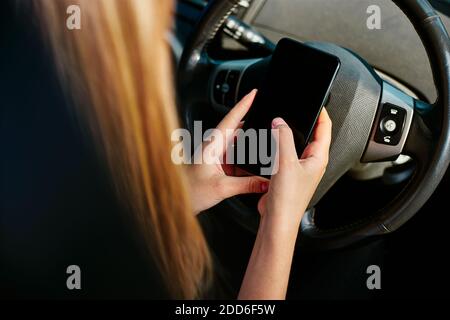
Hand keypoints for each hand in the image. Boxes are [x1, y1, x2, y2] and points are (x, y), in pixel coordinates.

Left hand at [186, 90, 268, 214]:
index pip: (232, 119)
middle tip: (268, 119)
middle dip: (253, 122)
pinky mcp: (216, 165)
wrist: (175, 200)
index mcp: (213, 144)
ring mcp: (214, 155)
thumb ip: (247, 185)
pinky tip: (254, 166)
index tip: (254, 92)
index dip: (244, 104)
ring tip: (265, 143)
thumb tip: (266, 183)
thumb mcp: (222, 188)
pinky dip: (245, 160)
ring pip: (236, 144)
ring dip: (249, 144)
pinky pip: (234, 158)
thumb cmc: (189, 191)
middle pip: (237, 129)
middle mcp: (213, 146)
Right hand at [238, 109, 331, 299]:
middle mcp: (311, 163)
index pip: (325, 130)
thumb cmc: (288, 199)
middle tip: (298, 110)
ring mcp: (299, 169)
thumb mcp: (286, 162)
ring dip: (290, 135)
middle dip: (305, 122)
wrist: (277, 220)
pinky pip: (285, 155)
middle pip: (312, 136)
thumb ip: (283, 138)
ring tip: (281, 124)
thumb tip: (279, 122)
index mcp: (318, 158)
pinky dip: (279, 146)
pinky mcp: (287, 174)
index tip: (317, 102)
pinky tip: (271, 144)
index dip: (322, 114)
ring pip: (297, 145)